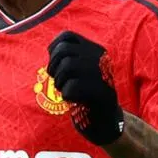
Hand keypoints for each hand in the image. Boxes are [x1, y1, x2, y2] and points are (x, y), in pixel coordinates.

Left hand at [47, 31, 124, 145]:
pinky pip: (71, 87)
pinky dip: (66, 95)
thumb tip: (51, 50)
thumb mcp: (80, 70)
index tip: (54, 63)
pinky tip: (73, 99)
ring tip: (64, 89)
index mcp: (96, 50)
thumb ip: (69, 57)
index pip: (67, 36)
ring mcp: (102, 74)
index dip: (53, 48)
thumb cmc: (86, 94)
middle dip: (53, 65)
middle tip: (56, 79)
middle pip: (64, 50)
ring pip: (67, 66)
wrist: (106, 121)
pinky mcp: (101, 93)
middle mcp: (101, 58)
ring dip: (59, 81)